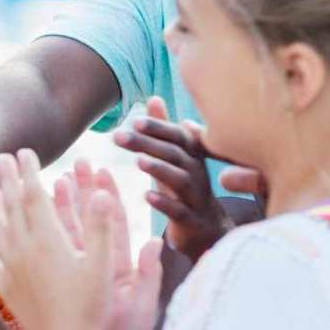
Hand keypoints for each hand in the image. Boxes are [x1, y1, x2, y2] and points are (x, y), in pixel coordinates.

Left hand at [0, 150, 119, 329]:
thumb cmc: (90, 305)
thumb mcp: (103, 264)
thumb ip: (100, 225)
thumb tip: (102, 191)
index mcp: (48, 240)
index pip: (34, 196)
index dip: (29, 172)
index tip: (25, 152)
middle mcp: (24, 250)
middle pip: (12, 206)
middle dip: (7, 179)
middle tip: (1, 157)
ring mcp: (10, 269)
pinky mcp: (5, 288)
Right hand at [49, 161, 158, 329]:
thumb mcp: (142, 305)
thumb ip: (149, 274)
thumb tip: (156, 243)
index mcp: (120, 263)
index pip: (114, 221)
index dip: (108, 196)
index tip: (102, 170)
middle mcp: (100, 262)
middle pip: (91, 220)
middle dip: (84, 190)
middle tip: (76, 162)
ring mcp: (82, 271)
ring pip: (69, 233)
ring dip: (62, 208)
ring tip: (53, 180)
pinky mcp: (67, 281)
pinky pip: (53, 253)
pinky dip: (44, 235)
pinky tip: (33, 218)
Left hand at [112, 97, 234, 260]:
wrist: (210, 231)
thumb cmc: (187, 191)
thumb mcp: (175, 160)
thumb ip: (163, 132)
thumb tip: (153, 98)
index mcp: (192, 156)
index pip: (176, 136)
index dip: (158, 127)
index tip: (133, 120)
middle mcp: (197, 173)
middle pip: (174, 154)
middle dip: (148, 143)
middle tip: (119, 136)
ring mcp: (197, 198)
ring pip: (180, 180)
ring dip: (159, 169)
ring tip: (138, 161)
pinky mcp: (193, 222)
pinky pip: (181, 212)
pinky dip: (165, 203)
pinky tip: (147, 196)